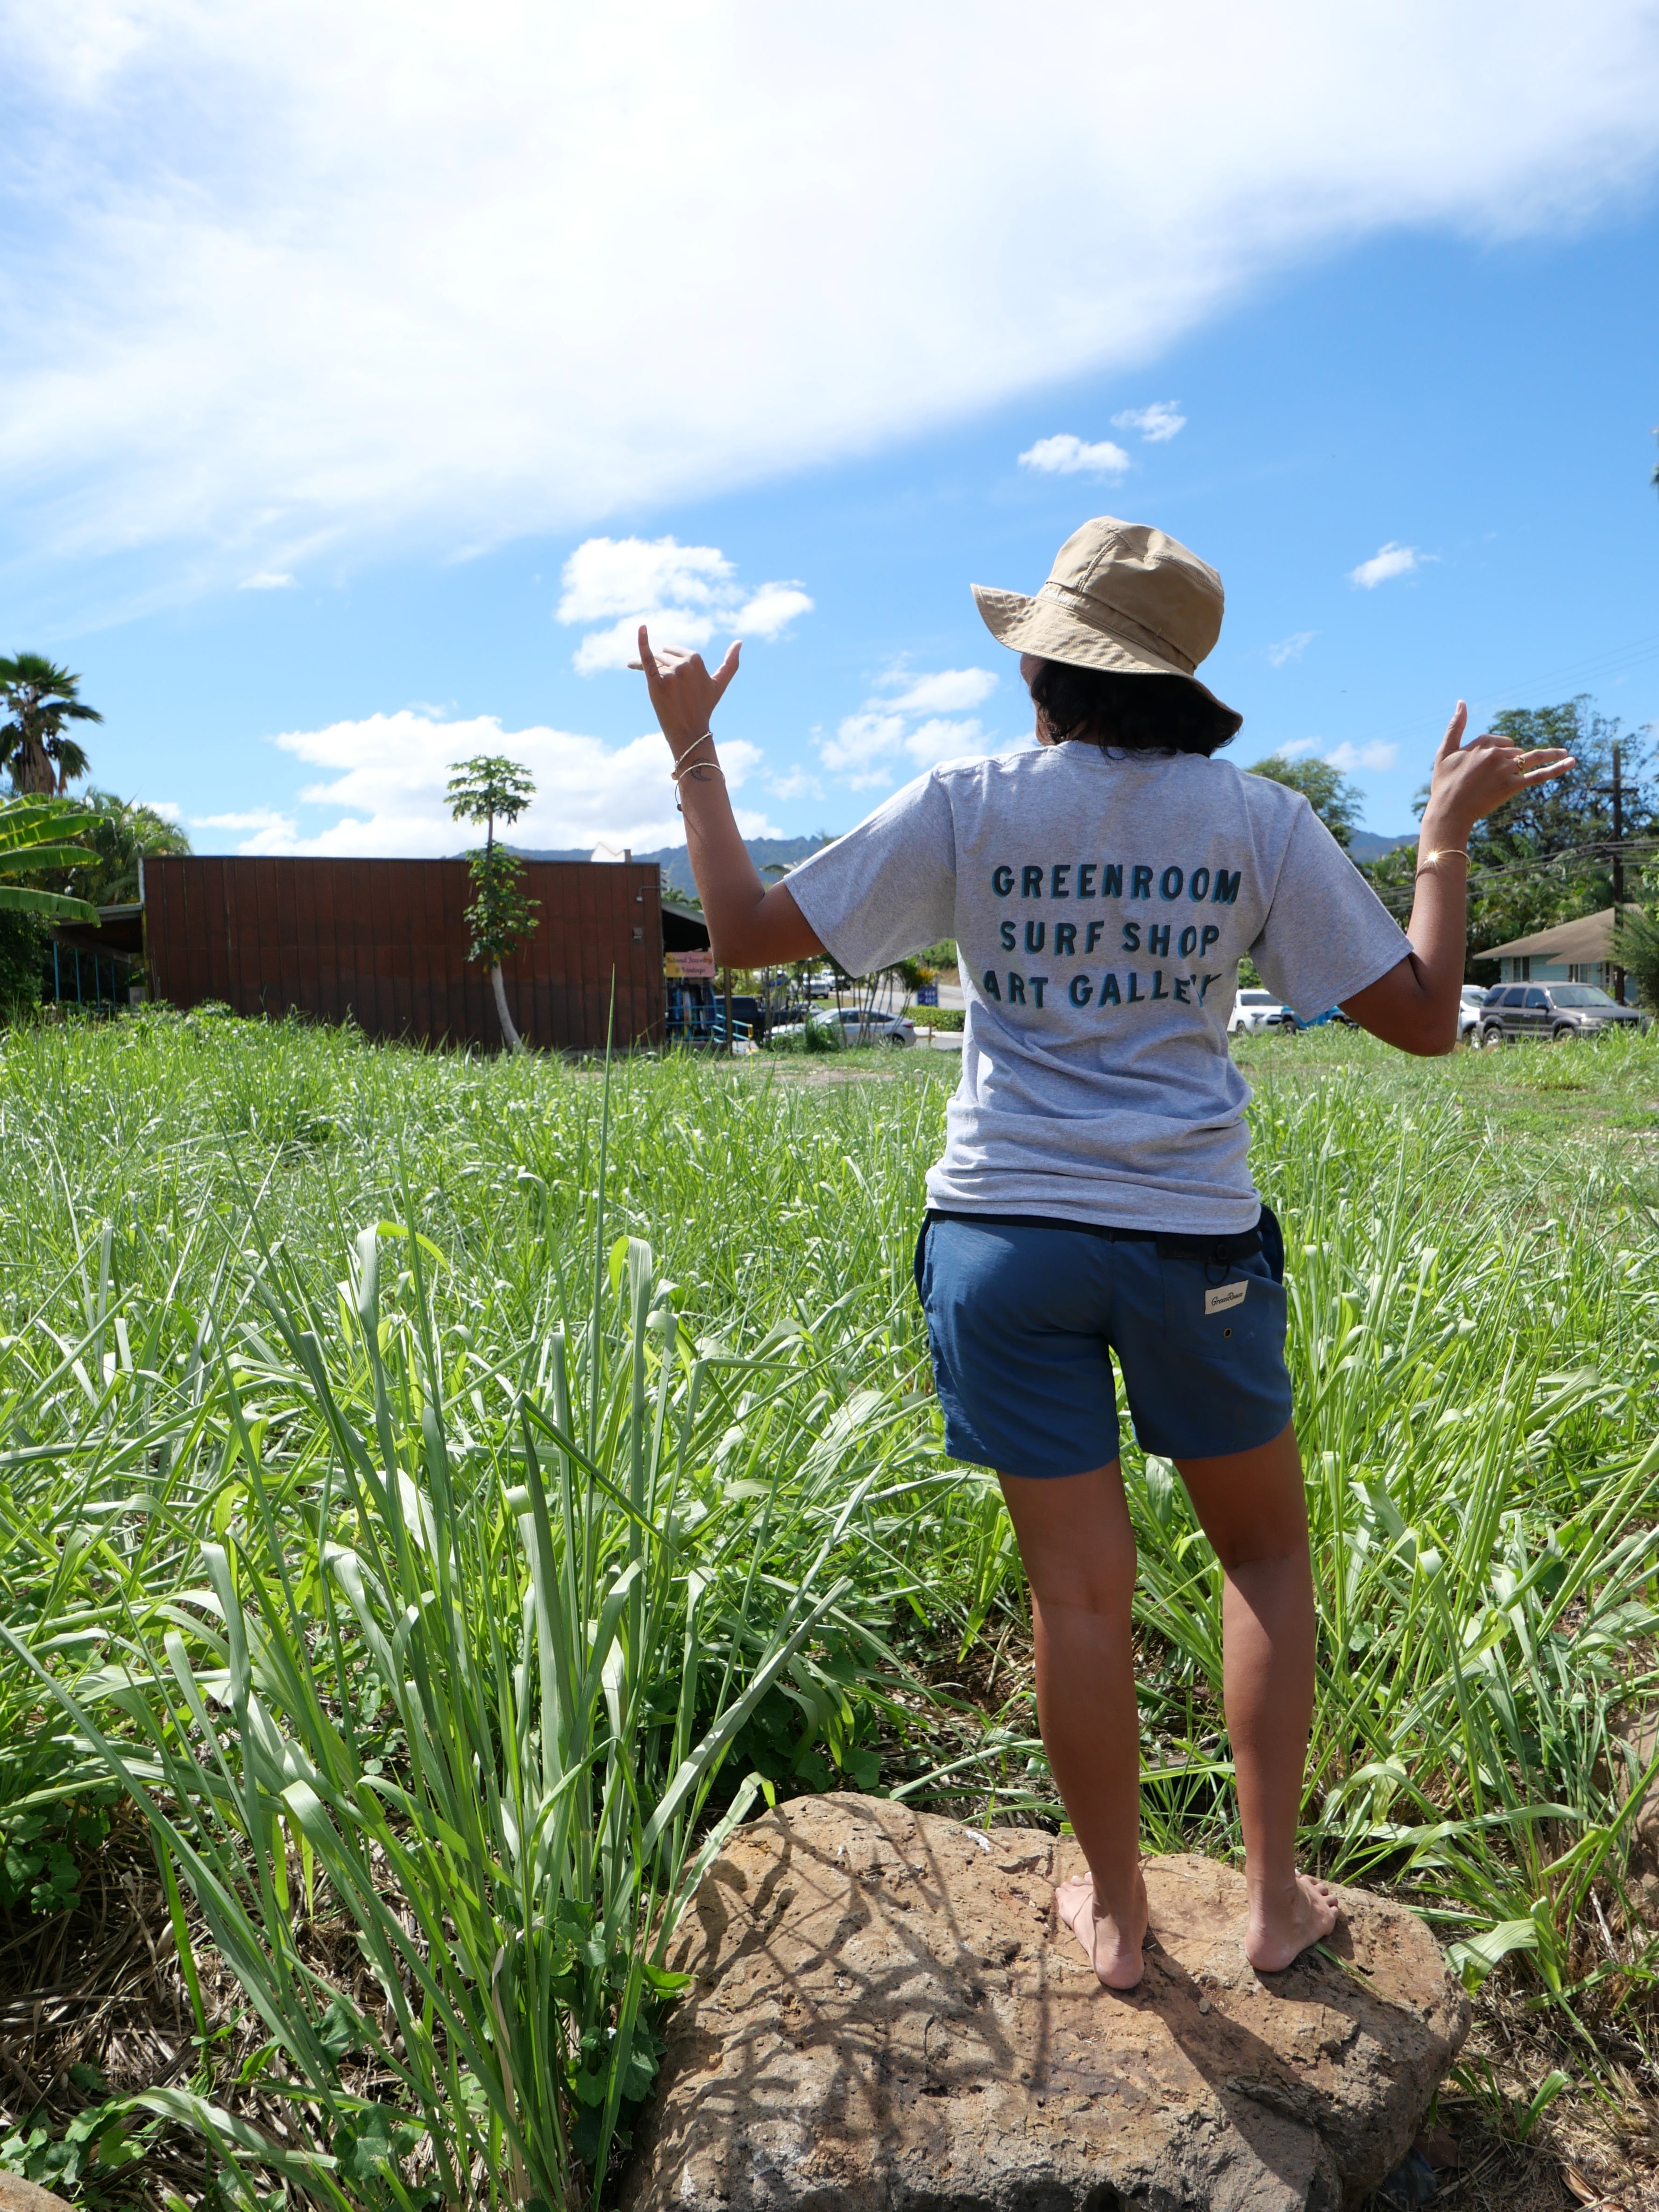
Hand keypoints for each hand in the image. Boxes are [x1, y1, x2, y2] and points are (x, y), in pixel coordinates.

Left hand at [630, 624, 740, 760]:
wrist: (690, 731)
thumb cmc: (704, 707)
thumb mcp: (720, 684)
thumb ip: (730, 663)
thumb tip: (739, 642)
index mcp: (696, 659)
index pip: (674, 651)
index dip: (672, 665)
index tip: (677, 682)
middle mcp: (683, 664)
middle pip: (663, 655)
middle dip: (664, 668)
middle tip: (672, 690)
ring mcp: (670, 673)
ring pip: (654, 662)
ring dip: (655, 673)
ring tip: (663, 691)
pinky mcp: (656, 683)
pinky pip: (646, 659)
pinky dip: (642, 642)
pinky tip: (642, 628)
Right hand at [1420, 701, 1574, 837]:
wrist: (1448, 811)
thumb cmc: (1443, 783)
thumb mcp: (1445, 752)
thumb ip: (1455, 726)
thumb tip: (1462, 701)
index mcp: (1482, 742)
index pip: (1501, 742)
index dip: (1499, 753)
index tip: (1487, 767)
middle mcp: (1496, 753)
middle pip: (1516, 751)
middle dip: (1513, 761)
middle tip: (1495, 781)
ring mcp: (1506, 769)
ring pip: (1532, 758)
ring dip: (1551, 754)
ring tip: (1564, 753)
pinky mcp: (1513, 786)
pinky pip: (1539, 775)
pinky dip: (1557, 768)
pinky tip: (1571, 761)